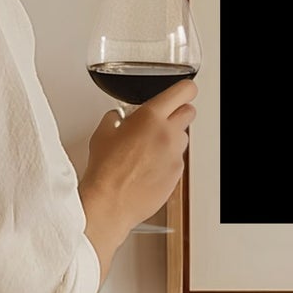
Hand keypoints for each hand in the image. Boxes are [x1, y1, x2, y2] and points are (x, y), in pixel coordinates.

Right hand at [79, 75, 196, 278]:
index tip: (183, 91)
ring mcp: (175, 155)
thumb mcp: (102, 133)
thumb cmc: (105, 170)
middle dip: (178, 112)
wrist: (110, 202)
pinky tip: (148, 167)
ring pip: (183, 137)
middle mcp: (168, 134)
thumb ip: (115, 118)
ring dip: (172, 138)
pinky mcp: (177, 174)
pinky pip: (178, 160)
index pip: (184, 91)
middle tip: (162, 120)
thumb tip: (118, 117)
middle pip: (189, 112)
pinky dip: (168, 159)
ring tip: (149, 148)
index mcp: (151, 117)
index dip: (185, 89)